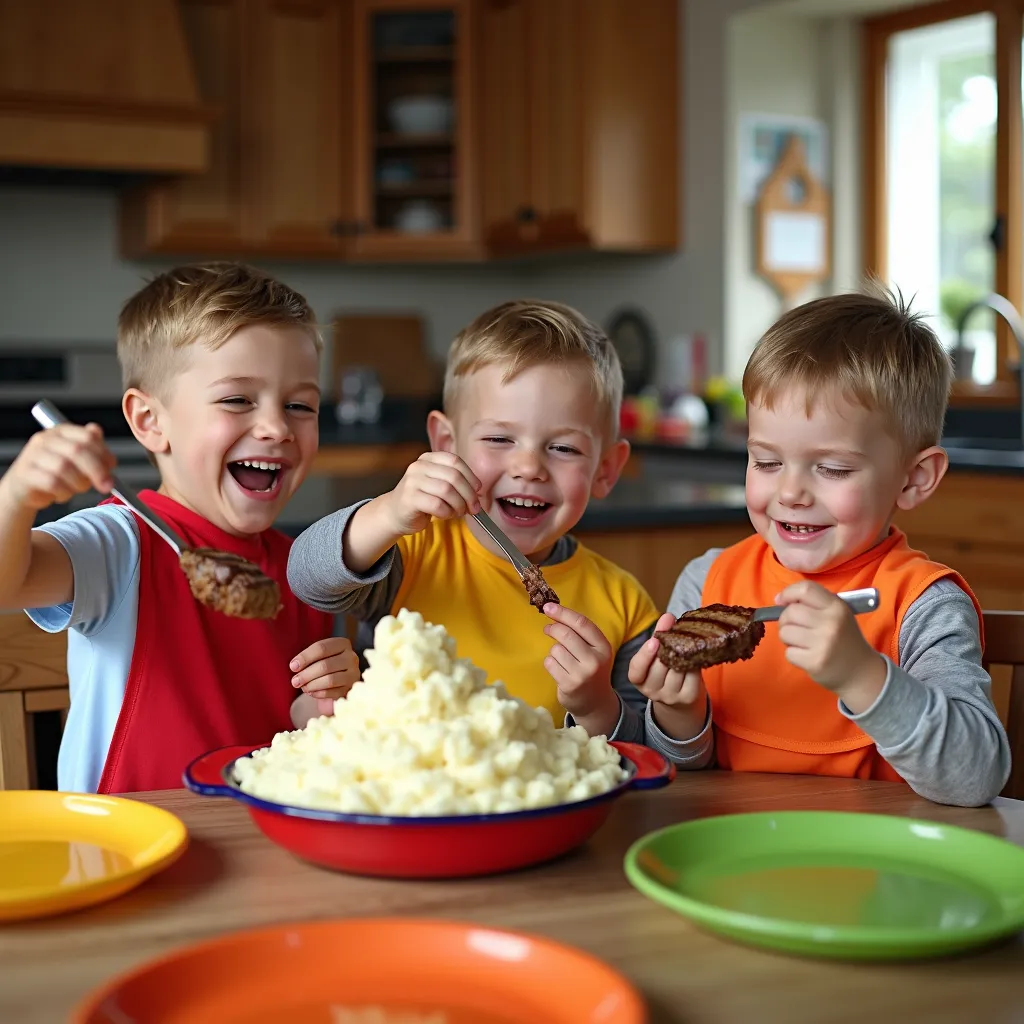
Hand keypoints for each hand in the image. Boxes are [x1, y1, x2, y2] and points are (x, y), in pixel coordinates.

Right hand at [0, 423, 115, 511]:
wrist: (23, 489)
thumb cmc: (53, 473)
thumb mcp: (74, 458)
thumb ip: (88, 445)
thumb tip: (97, 431)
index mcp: (61, 432)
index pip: (87, 437)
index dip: (104, 453)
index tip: (112, 467)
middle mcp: (45, 439)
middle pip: (78, 451)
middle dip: (97, 470)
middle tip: (106, 485)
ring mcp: (32, 455)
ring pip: (65, 468)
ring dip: (79, 484)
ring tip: (77, 489)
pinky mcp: (25, 473)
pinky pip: (52, 483)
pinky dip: (64, 492)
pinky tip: (62, 495)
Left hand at [289, 637, 359, 716]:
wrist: (340, 680)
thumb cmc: (325, 664)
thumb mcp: (319, 656)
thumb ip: (308, 658)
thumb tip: (295, 666)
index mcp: (342, 644)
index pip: (321, 648)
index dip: (305, 657)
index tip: (292, 666)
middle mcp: (351, 657)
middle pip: (325, 665)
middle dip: (306, 674)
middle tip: (294, 681)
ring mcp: (353, 674)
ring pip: (330, 680)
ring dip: (312, 685)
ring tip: (302, 687)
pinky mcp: (350, 688)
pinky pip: (332, 692)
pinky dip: (318, 693)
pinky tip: (311, 692)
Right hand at [382, 452, 480, 535]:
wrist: (395, 513)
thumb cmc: (421, 499)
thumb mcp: (438, 483)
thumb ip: (455, 482)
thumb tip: (477, 492)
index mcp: (428, 458)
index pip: (455, 461)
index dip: (471, 477)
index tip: (477, 490)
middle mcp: (419, 466)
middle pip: (454, 476)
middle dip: (469, 495)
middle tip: (473, 508)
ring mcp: (412, 481)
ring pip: (447, 491)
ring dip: (458, 505)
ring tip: (458, 512)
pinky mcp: (409, 499)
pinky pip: (437, 505)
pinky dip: (446, 512)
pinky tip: (445, 515)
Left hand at [542, 603, 618, 732]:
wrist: (595, 703)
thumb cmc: (591, 670)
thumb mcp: (595, 651)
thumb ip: (580, 633)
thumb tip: (553, 611)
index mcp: (603, 647)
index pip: (582, 624)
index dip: (563, 613)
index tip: (548, 607)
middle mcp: (595, 660)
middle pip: (566, 634)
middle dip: (553, 628)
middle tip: (548, 629)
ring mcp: (582, 674)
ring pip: (556, 649)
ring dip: (554, 651)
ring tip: (561, 658)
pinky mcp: (569, 685)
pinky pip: (550, 663)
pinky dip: (550, 663)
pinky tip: (559, 669)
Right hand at [627, 612, 706, 739]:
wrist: (679, 697)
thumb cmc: (664, 670)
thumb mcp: (654, 658)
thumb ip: (658, 639)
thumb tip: (668, 617)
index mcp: (639, 680)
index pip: (637, 670)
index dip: (644, 656)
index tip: (653, 641)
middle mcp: (652, 691)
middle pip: (660, 666)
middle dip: (667, 644)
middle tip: (673, 625)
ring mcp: (670, 696)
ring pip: (677, 669)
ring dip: (682, 651)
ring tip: (686, 636)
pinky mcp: (688, 697)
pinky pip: (692, 675)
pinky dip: (694, 662)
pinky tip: (694, 652)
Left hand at [776, 581, 885, 711]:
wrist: (860, 671)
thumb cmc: (843, 638)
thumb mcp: (837, 614)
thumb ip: (813, 603)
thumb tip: (779, 599)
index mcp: (837, 606)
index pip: (805, 589)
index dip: (788, 593)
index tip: (781, 601)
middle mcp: (831, 622)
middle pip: (790, 612)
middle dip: (786, 620)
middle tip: (796, 628)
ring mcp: (823, 643)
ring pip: (785, 632)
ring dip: (788, 638)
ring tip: (802, 642)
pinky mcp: (815, 662)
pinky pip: (789, 653)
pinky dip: (793, 655)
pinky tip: (807, 655)